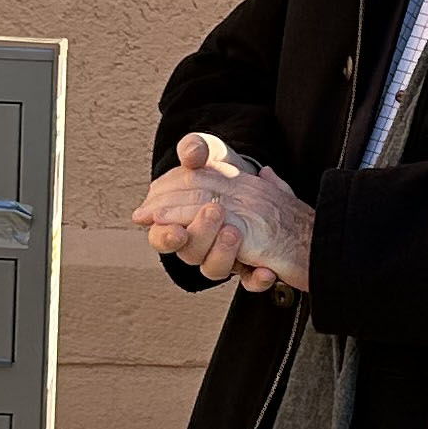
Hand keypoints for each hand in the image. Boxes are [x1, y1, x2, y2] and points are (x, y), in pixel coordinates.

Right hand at [132, 132, 313, 294]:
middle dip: (199, 235)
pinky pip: (250, 280)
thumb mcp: (209, 153)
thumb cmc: (219, 169)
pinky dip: (257, 278)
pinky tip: (266, 271)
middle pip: (188, 253)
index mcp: (176, 222)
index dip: (165, 235)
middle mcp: (197, 244)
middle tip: (214, 212)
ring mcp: (222, 256)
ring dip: (223, 253)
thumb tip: (190, 153)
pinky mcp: (248, 265)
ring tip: (234, 232)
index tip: (176, 229)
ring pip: (214, 269)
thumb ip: (196, 148)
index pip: (161, 236)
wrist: (253, 182)